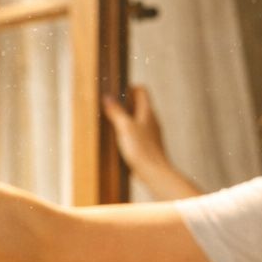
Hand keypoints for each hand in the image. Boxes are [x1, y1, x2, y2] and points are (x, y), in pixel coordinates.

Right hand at [102, 85, 201, 199]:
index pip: (141, 91)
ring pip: (137, 119)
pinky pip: (137, 133)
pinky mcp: (148, 145)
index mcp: (147, 112)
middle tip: (110, 108)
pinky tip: (119, 141)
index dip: (129, 89)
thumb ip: (116, 111)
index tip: (116, 94)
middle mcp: (151, 120)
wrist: (154, 172)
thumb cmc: (142, 150)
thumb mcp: (124, 127)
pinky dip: (128, 132)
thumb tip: (107, 97)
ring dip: (125, 119)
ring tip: (112, 124)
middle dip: (124, 104)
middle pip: (139, 104)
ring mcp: (151, 133)